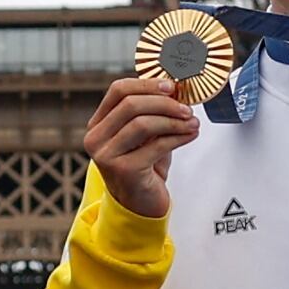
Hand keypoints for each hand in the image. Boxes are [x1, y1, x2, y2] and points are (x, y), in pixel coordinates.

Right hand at [84, 77, 200, 218]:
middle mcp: (96, 139)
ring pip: (142, 123)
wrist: (140, 205)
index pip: (118, 90)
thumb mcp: (145, 135)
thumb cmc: (144, 167)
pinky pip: (156, 145)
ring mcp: (107, 155)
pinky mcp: (124, 170)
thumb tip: (175, 89)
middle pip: (130, 104)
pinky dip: (178, 137)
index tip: (170, 86)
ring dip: (173, 120)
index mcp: (98, 124)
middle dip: (164, 103)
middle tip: (186, 107)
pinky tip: (190, 135)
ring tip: (192, 122)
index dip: (146, 84)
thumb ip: (152, 113)